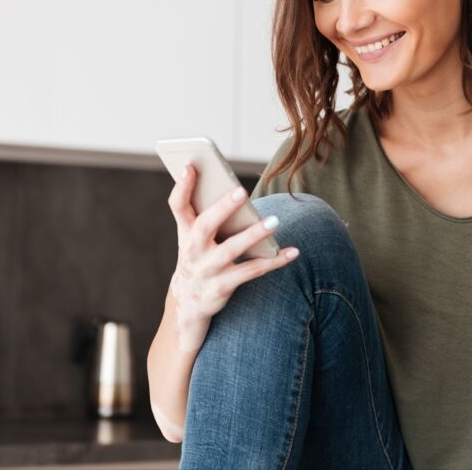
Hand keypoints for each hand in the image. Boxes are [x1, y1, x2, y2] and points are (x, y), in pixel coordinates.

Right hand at [166, 163, 299, 351]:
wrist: (188, 304)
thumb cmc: (199, 257)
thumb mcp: (194, 238)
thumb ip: (210, 214)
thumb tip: (237, 190)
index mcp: (185, 232)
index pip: (178, 206)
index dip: (182, 187)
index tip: (190, 167)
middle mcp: (192, 250)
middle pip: (205, 225)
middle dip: (222, 208)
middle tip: (241, 191)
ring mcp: (207, 269)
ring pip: (232, 249)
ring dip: (254, 234)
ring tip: (274, 221)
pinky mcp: (222, 286)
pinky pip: (252, 271)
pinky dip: (274, 262)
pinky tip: (293, 252)